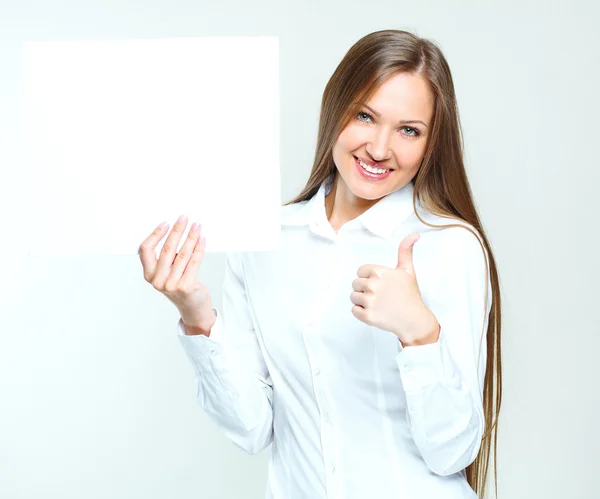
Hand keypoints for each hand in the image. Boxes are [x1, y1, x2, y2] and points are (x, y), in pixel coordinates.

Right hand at [138, 215, 214, 329]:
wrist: (192, 308)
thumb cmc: (179, 286)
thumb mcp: (167, 273)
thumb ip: (167, 258)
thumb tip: (176, 231)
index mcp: (149, 275)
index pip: (145, 250)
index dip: (155, 235)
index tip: (166, 224)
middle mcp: (158, 280)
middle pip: (166, 249)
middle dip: (177, 230)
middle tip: (184, 218)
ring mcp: (172, 284)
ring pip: (182, 254)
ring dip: (190, 237)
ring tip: (196, 226)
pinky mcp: (186, 286)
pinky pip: (194, 262)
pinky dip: (199, 248)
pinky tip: (202, 239)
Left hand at [350, 232, 439, 344]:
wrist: (414, 319)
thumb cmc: (410, 295)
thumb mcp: (407, 270)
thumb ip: (405, 251)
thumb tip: (414, 234)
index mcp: (379, 273)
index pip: (360, 271)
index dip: (369, 277)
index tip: (379, 284)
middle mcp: (373, 286)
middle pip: (355, 284)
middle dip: (364, 289)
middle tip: (379, 295)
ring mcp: (369, 302)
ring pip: (353, 297)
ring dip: (362, 300)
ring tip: (377, 303)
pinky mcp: (367, 316)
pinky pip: (354, 310)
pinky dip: (361, 312)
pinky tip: (374, 311)